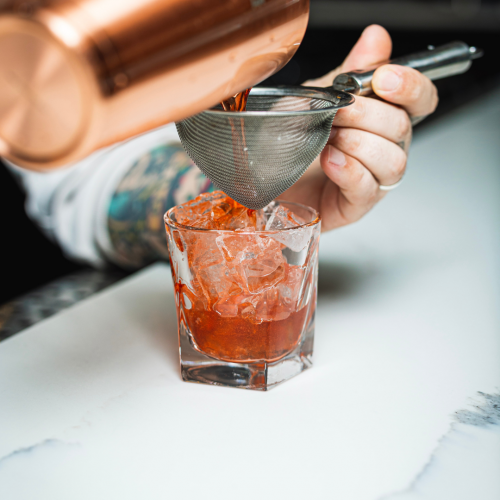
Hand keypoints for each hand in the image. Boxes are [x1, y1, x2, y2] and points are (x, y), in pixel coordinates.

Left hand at [279, 25, 438, 231]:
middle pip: (402, 128)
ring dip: (358, 144)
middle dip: (367, 115)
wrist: (264, 177)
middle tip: (336, 112)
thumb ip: (350, 72)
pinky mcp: (356, 205)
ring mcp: (373, 179)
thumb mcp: (317, 98)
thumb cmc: (291, 140)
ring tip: (328, 139)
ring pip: (393, 161)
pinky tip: (329, 160)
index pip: (419, 101)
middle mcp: (384, 148)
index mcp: (381, 119)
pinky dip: (349, 170)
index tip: (383, 78)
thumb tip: (376, 38)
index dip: (411, 87)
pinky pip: (368, 188)